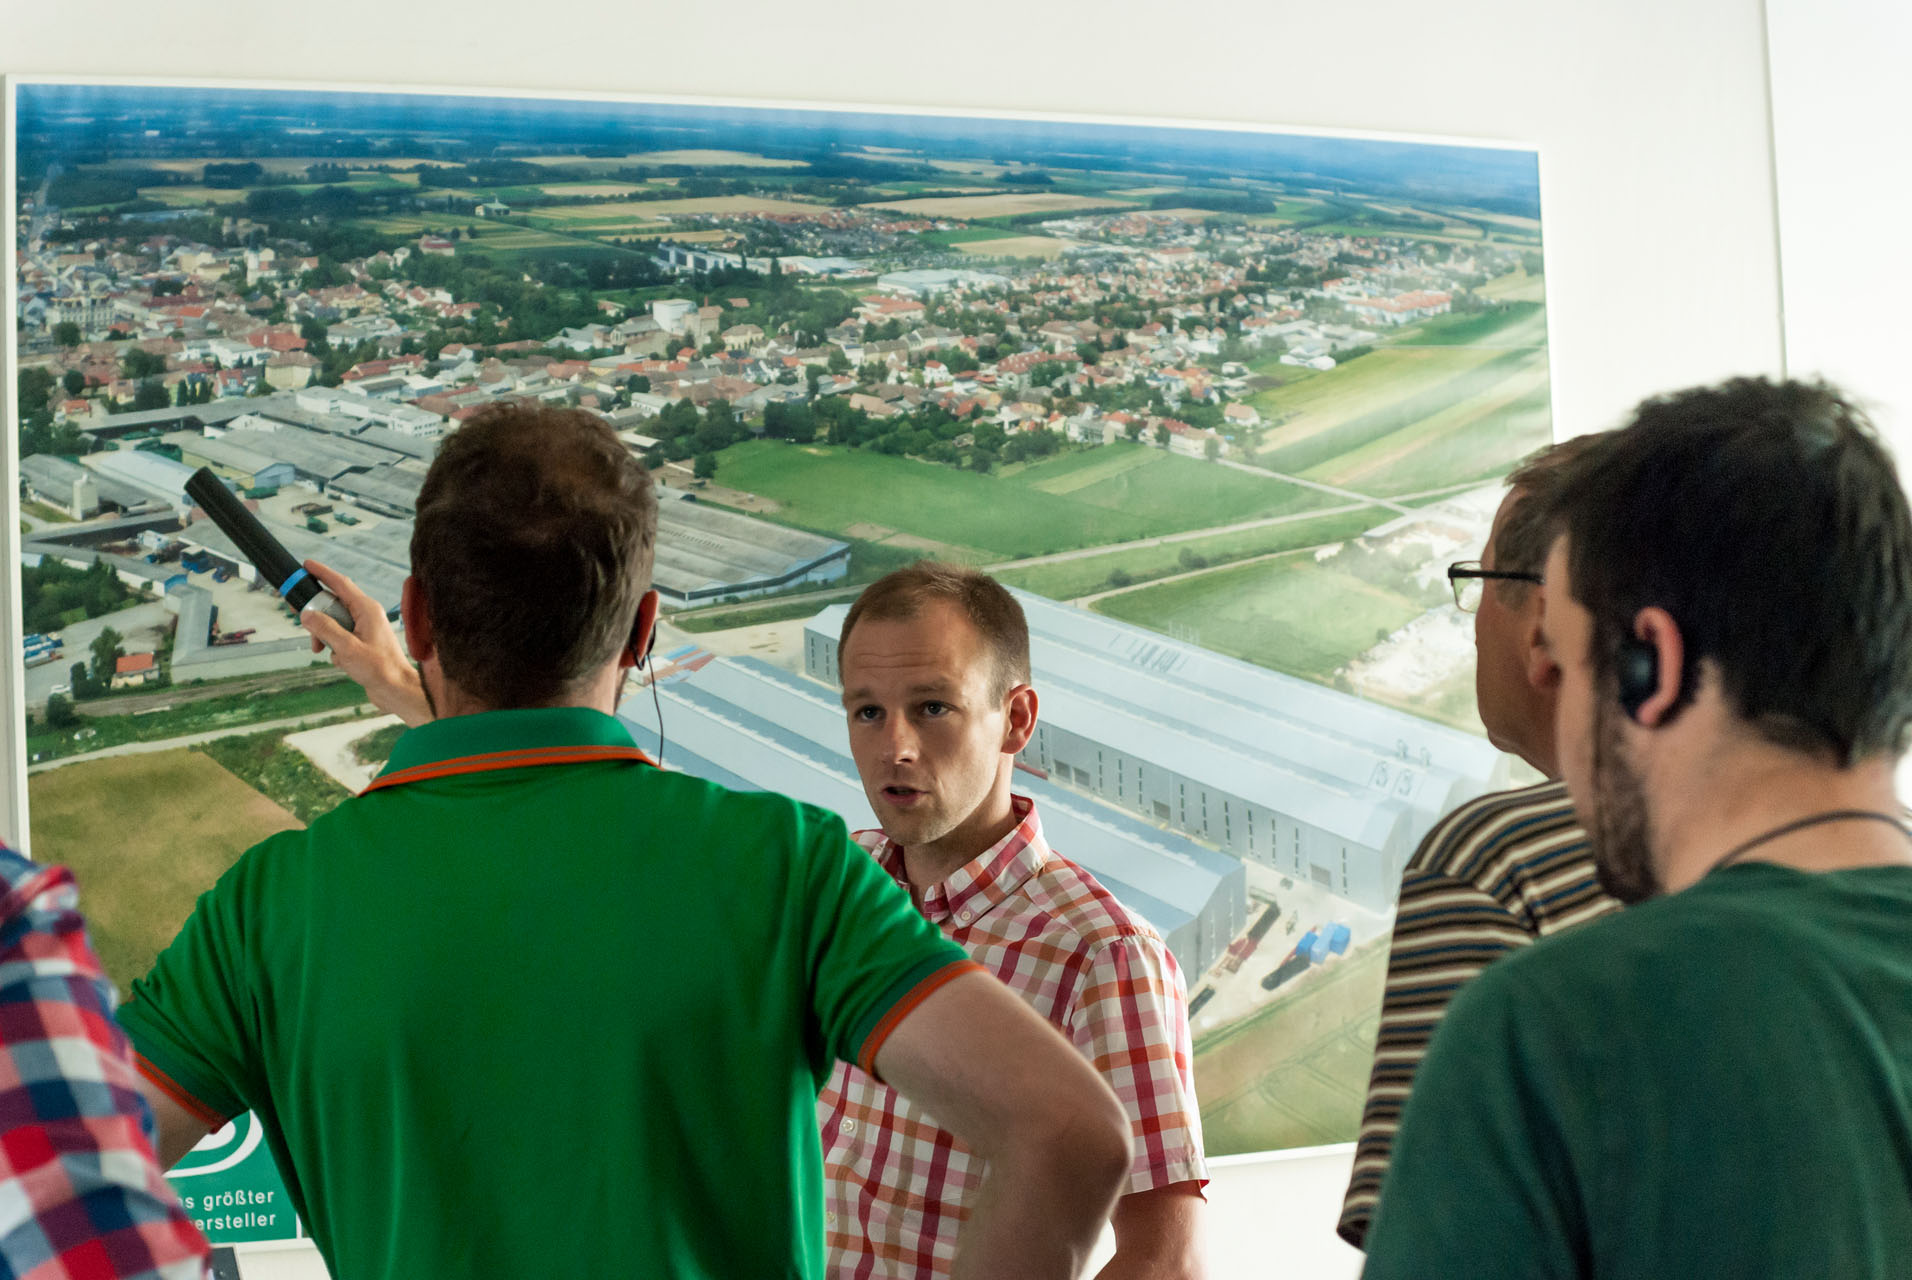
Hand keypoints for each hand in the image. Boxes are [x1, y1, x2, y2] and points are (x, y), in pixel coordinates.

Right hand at [300, 559, 431, 725]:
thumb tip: (306, 614)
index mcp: (367, 609)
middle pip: (332, 603)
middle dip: (315, 612)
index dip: (322, 572)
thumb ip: (325, 628)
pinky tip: (339, 660)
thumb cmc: (379, 669)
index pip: (341, 583)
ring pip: (333, 622)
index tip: (306, 564)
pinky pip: (339, 637)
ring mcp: (365, 629)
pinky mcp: (362, 643)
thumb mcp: (346, 647)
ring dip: (323, 635)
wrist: (395, 690)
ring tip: (320, 649)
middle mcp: (367, 615)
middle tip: (297, 612)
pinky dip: (333, 647)